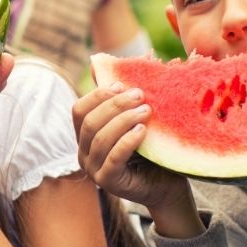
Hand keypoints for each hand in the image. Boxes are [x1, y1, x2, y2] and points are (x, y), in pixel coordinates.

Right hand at [72, 82, 193, 221]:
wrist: (167, 184)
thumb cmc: (151, 151)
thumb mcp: (133, 121)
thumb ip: (118, 100)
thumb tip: (98, 62)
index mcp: (85, 137)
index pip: (79, 110)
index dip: (98, 95)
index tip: (121, 85)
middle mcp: (83, 153)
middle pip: (90, 122)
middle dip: (115, 105)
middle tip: (140, 95)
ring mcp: (93, 170)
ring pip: (100, 138)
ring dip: (124, 120)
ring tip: (146, 111)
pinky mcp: (107, 182)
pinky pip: (113, 158)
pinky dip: (127, 141)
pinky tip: (143, 131)